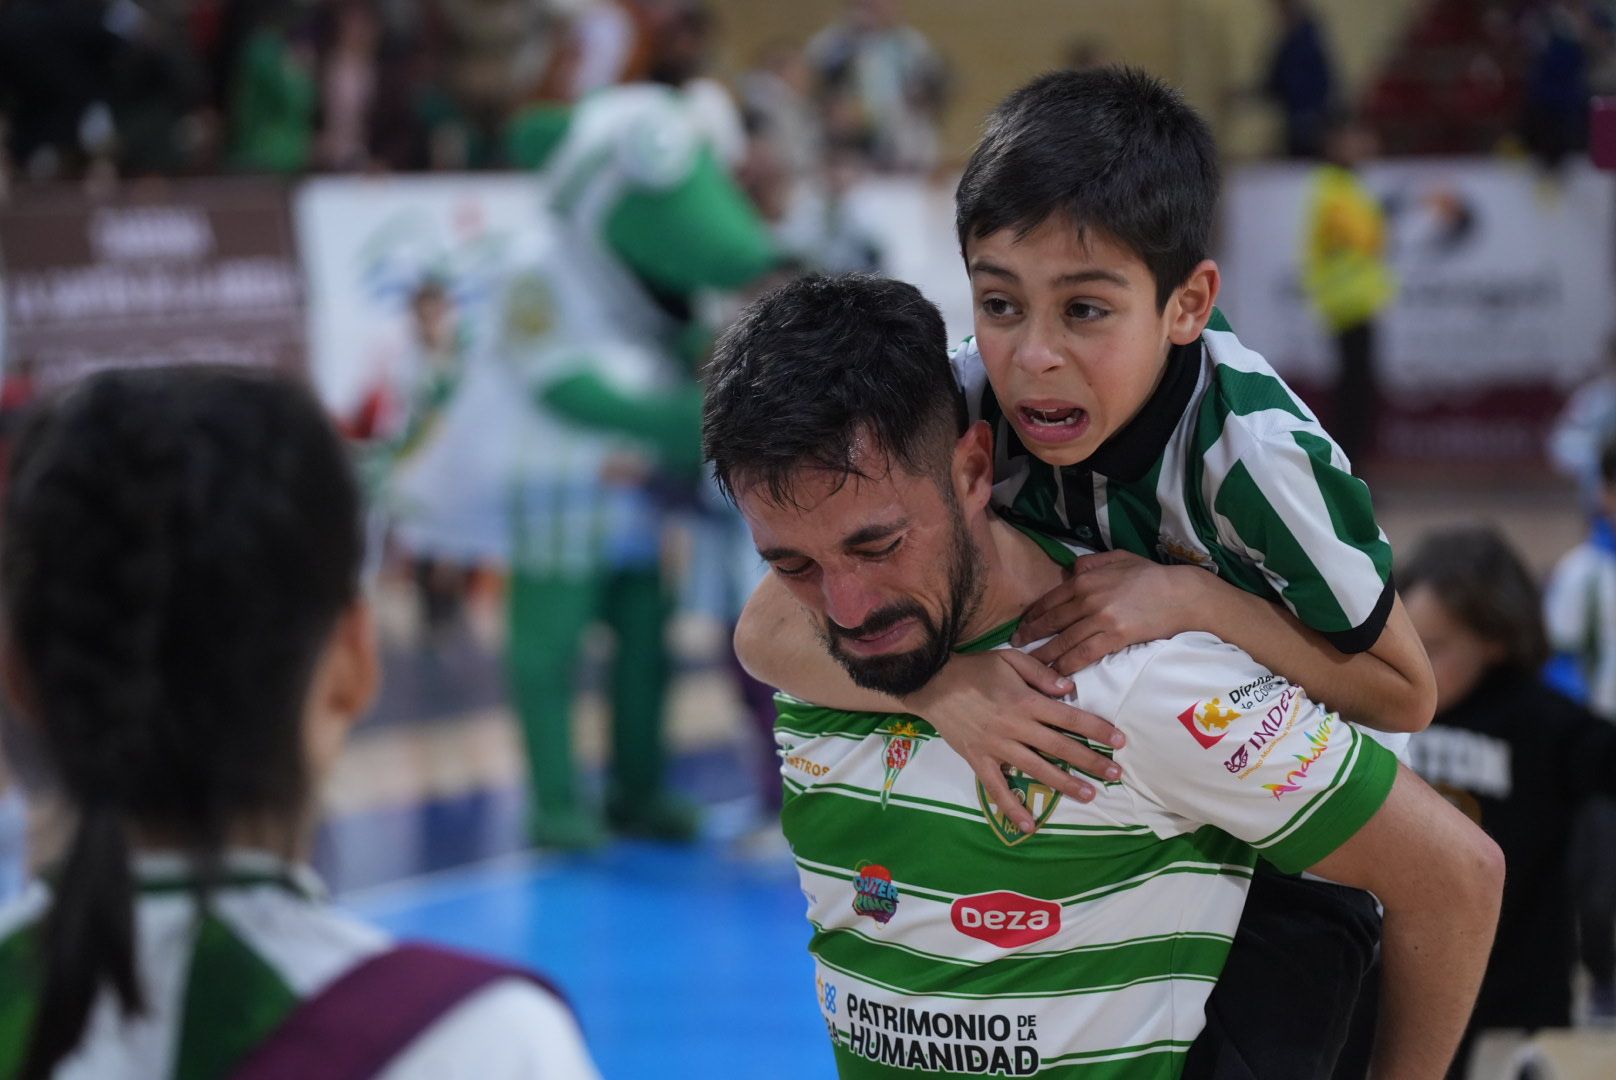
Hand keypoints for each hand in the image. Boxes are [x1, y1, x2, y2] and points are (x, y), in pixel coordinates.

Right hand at [907, 650, 1125, 835]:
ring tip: (1088, 796)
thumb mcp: (1009, 658)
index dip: (1096, 729)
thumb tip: (1070, 689)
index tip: (1119, 740)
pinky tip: (1029, 826)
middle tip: (1115, 775)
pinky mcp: (978, 760)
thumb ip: (1041, 672)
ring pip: (1036, 769)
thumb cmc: (974, 668)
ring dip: (1064, 784)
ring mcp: (996, 746)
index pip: (1069, 717)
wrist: (931, 682)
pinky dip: (1012, 809)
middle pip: (1060, 747)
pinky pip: (996, 789)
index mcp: (1025, 701)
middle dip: (1090, 761)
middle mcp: (1015, 726)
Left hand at [1011, 550, 1201, 674]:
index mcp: (1085, 579)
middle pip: (1052, 622)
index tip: (1023, 625)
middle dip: (1031, 636)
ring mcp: (1100, 619)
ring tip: (1031, 666)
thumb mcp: (1118, 558)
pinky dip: (1068, 665)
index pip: (1050, 600)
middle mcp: (1087, 599)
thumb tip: (1071, 569)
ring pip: (1064, 641)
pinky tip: (1058, 673)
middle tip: (1016, 647)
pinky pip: (1084, 654)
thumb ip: (1092, 563)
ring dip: (1045, 655)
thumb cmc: (1151, 576)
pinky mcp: (1115, 638)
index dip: (1034, 615)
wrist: (1181, 594)